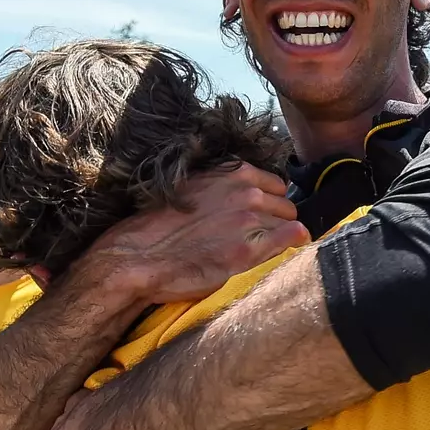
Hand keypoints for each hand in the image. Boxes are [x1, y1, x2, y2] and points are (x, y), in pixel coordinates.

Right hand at [82, 163, 309, 304]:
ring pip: (289, 222)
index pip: (275, 184)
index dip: (269, 202)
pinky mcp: (248, 251)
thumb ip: (224, 188)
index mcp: (232, 173)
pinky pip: (292, 239)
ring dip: (279, 234)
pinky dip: (292, 244)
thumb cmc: (158, 226)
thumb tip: (250, 194)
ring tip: (258, 249)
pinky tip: (282, 252)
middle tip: (258, 236)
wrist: (137, 257)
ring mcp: (250, 221)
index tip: (261, 215)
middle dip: (276, 218)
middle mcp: (245, 191)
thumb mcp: (193, 190)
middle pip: (285, 204)